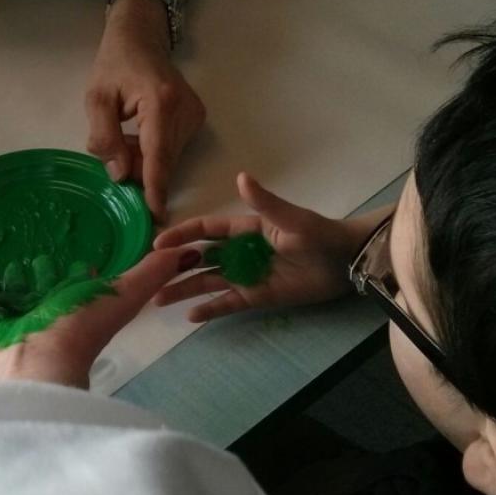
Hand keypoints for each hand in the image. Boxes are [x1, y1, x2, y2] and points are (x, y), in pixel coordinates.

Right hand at [0, 247, 201, 387]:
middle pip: (46, 281)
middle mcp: (49, 310)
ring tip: (9, 250)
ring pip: (16, 286)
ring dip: (14, 270)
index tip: (78, 243)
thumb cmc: (78, 329)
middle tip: (37, 241)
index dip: (81, 265)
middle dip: (43, 263)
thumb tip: (190, 251)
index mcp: (80, 303)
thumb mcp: (123, 296)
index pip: (80, 278)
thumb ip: (152, 274)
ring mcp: (16, 316)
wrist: (32, 364)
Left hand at [86, 0, 204, 221]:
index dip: (155, 187)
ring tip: (124, 136)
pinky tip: (138, 135)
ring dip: (144, 160)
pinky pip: (172, 149)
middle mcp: (185, 110)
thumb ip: (105, 137)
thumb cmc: (114, 64)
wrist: (140, 37)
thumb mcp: (96, 98)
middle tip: (114, 161)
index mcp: (161, 101)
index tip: (155, 216)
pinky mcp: (196, 118)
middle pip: (164, 160)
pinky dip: (153, 151)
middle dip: (140, 172)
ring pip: (168, 158)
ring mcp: (194, 115)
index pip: (159, 154)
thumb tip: (120, 174)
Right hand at [152, 173, 365, 322]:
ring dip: (184, 289)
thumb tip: (239, 177)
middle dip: (174, 265)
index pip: (206, 230)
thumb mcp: (292, 218)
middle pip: (200, 258)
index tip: (158, 242)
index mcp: (245, 229)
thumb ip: (264, 202)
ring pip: (208, 282)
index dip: (182, 234)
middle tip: (148, 274)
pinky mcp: (257, 297)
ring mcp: (247, 276)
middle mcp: (240, 252)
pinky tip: (190, 316)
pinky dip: (210, 309)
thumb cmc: (320, 235)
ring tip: (158, 299)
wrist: (347, 264)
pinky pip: (228, 303)